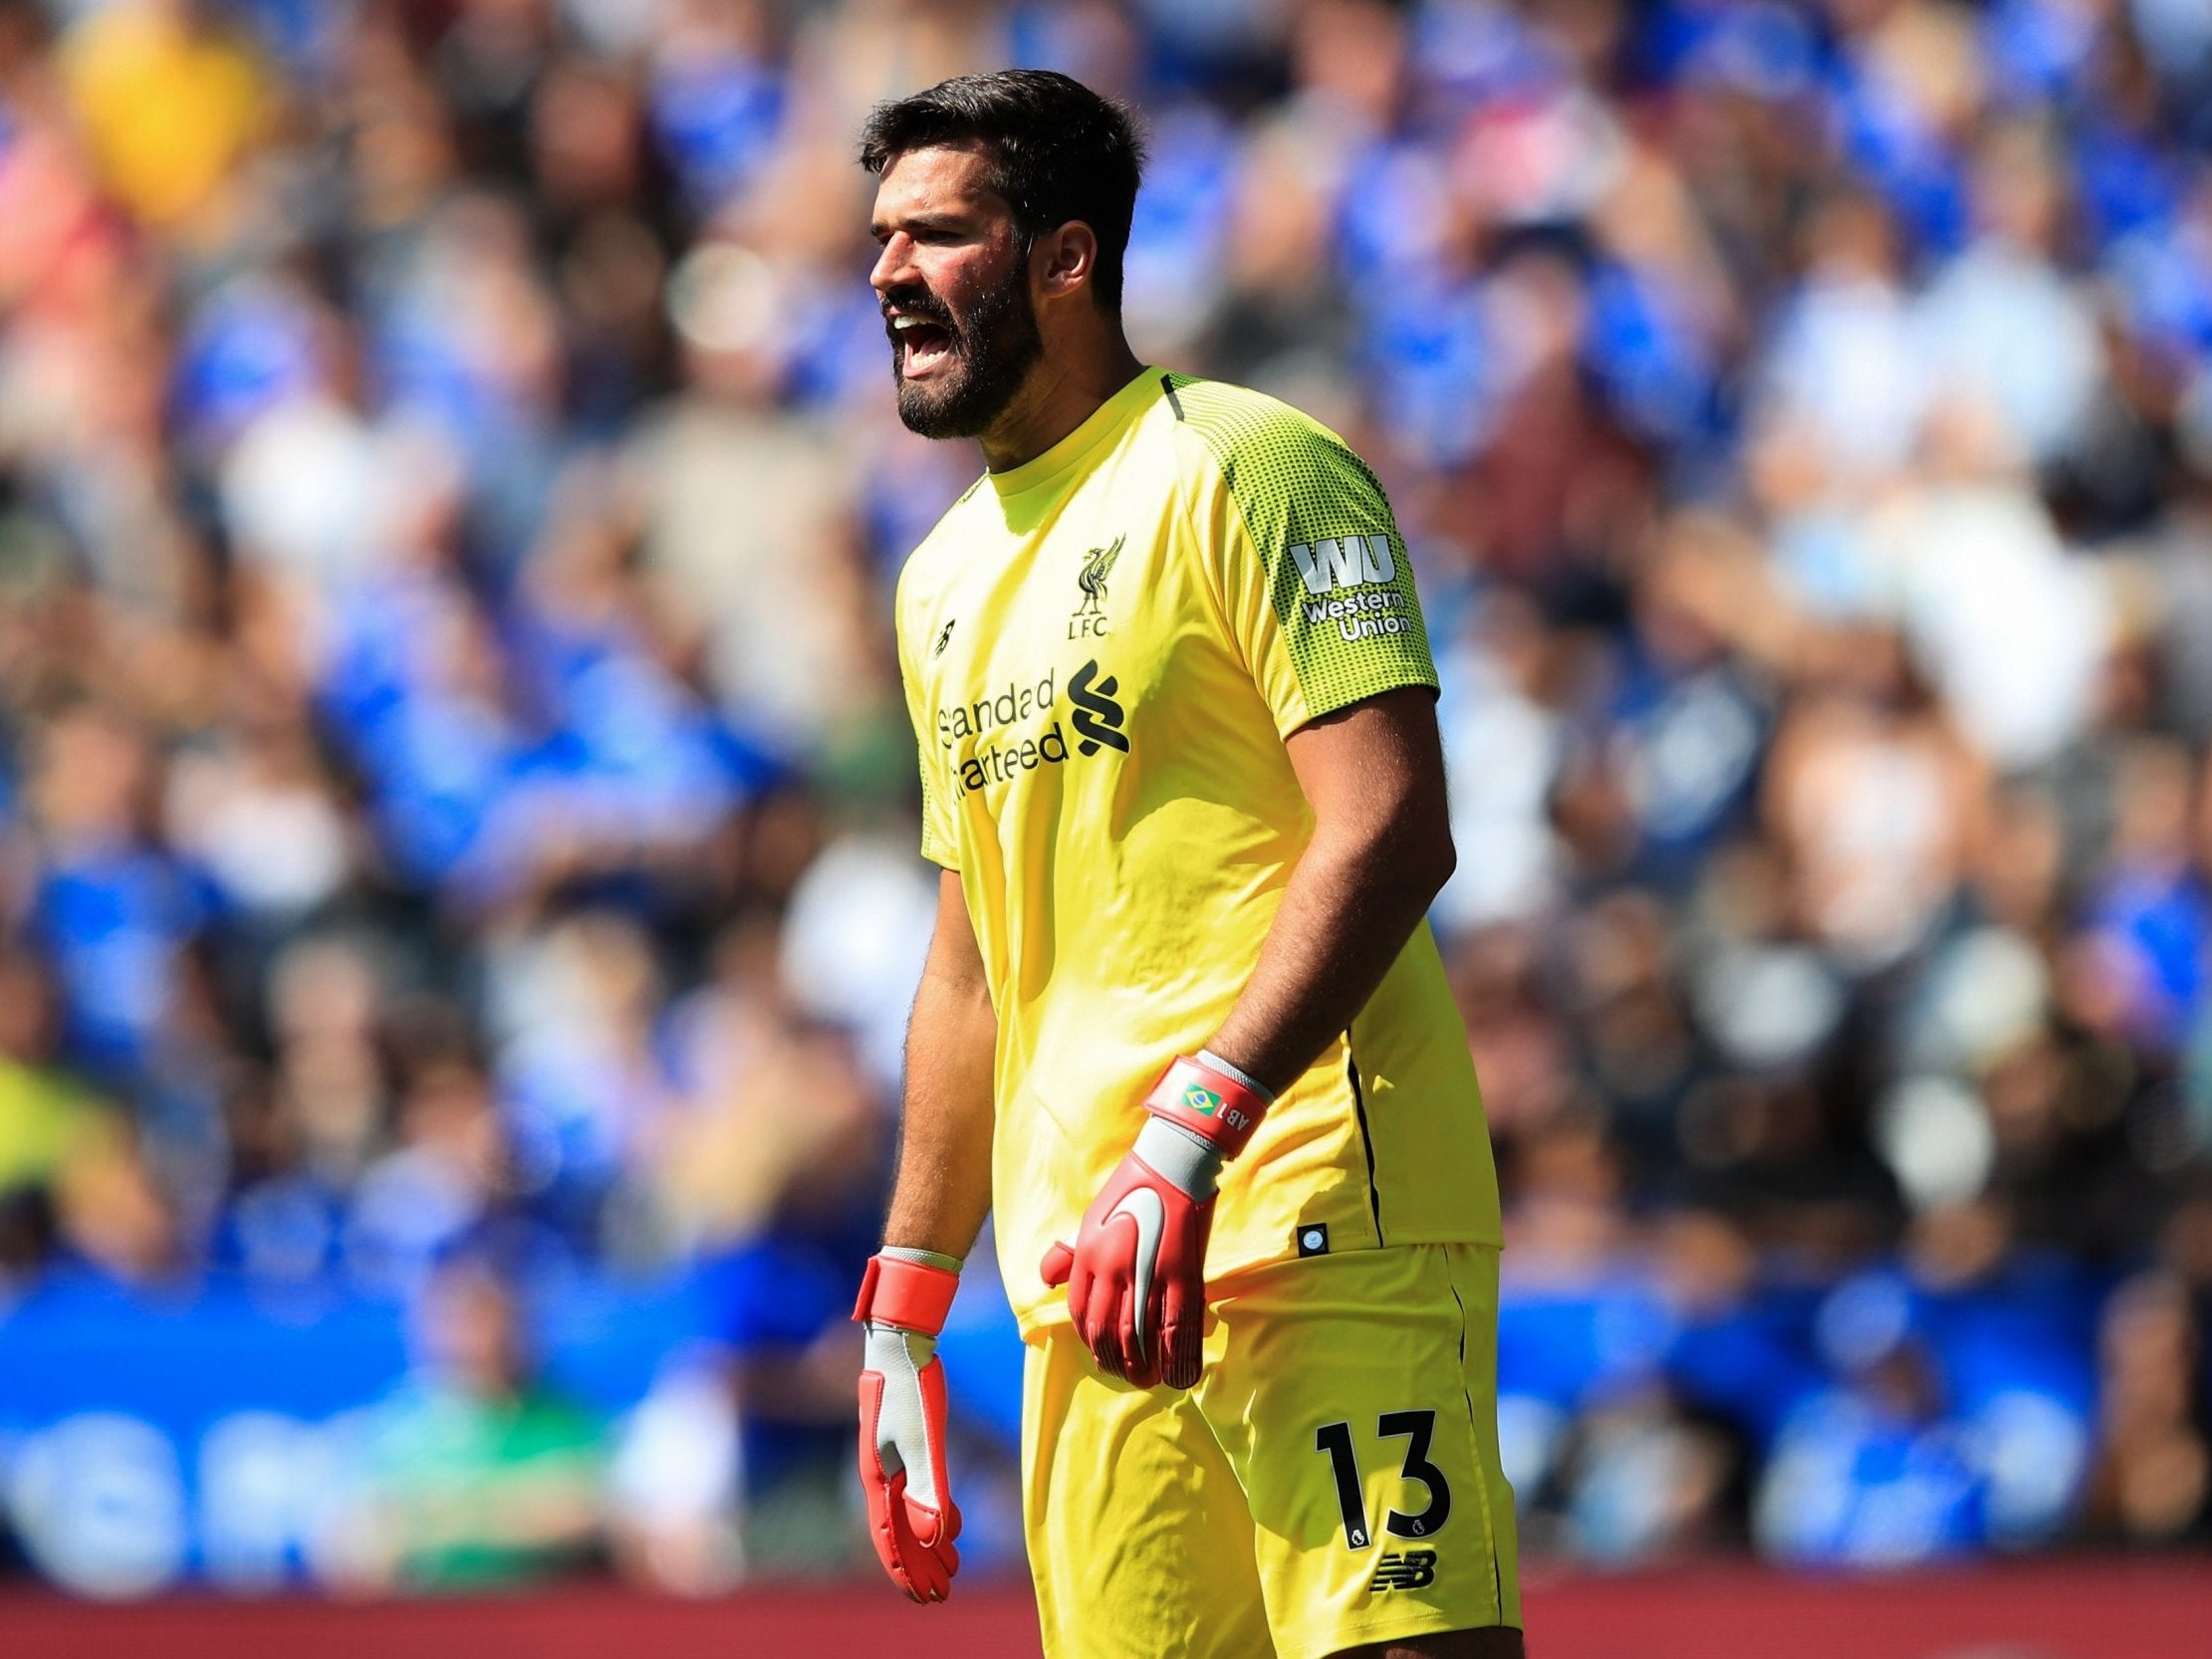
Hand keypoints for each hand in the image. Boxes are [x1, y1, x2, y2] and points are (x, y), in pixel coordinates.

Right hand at [854, 1252, 961, 1601]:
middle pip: (899, 1533)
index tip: (925, 1598)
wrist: (901, 1342)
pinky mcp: (905, 1446)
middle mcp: (880, 1475)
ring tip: (951, 1569)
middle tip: (941, 1596)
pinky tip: (953, 1527)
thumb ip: (928, 1489)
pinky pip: (917, 1493)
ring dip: (928, 1545)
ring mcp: (891, 1460)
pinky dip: (934, 1514)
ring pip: (908, 1515)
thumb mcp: (924, 1440)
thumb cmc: (910, 1389)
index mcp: (878, 1477)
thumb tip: (935, 1538)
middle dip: (920, 1567)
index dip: (908, 1572)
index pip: (891, 1538)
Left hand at [1040, 1054, 1272, 1389]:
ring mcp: (1149, 1273)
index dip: (1091, 1341)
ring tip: (1149, 1380)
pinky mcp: (1182, 1273)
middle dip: (1116, 1362)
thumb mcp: (1091, 1219)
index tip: (1102, 1355)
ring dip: (1144, 1366)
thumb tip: (1046, 1279)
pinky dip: (1178, 1357)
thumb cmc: (1131, 1187)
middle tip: (1127, 1375)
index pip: (1082, 1313)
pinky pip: (1177, 1327)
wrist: (1173, 1162)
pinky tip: (1179, 1374)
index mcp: (1089, 1254)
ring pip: (1140, 1337)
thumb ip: (1071, 1255)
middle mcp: (1114, 1268)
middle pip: (1109, 1333)